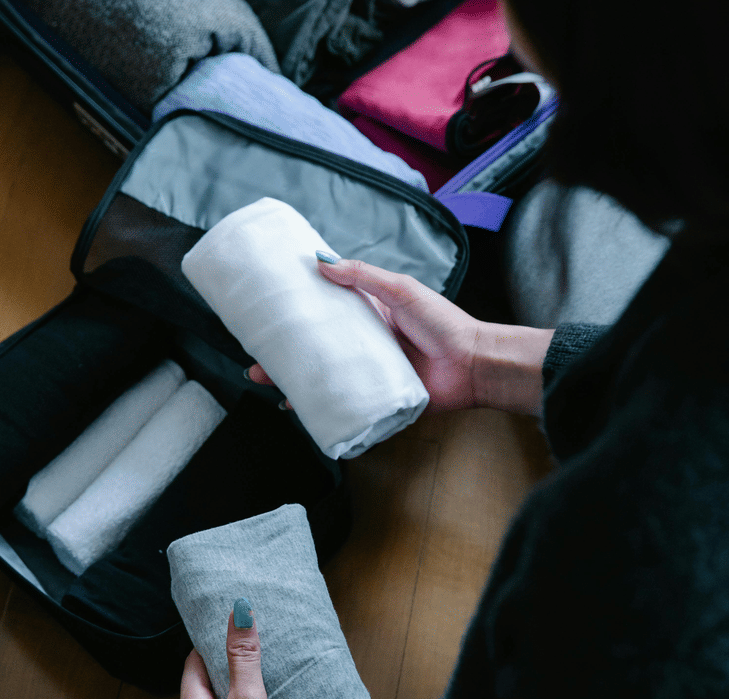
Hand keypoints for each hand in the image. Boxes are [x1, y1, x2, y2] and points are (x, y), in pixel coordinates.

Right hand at [249, 257, 484, 412]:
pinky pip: (341, 402)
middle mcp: (363, 344)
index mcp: (368, 316)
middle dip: (284, 354)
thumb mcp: (401, 290)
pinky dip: (318, 405)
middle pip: (315, 348)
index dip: (297, 313)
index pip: (325, 312)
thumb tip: (320, 262)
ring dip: (293, 379)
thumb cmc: (442, 323)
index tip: (268, 313)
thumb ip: (364, 276)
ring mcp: (367, 373)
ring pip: (322, 376)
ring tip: (266, 381)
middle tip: (256, 358)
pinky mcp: (375, 398)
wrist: (473, 365)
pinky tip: (296, 406)